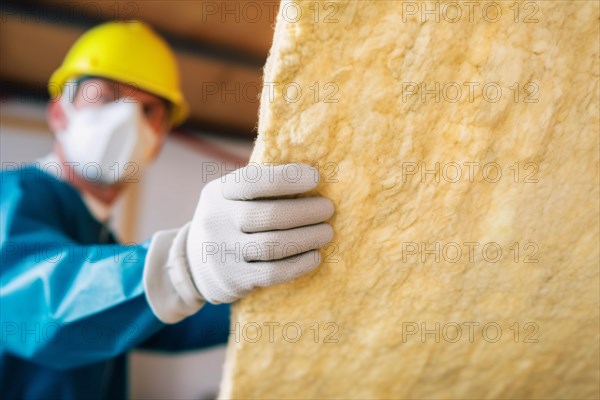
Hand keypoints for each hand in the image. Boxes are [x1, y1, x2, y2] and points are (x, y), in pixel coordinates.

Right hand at [187, 163, 333, 302]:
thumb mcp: (231, 197)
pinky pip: (273, 272)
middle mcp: (217, 220)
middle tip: (328, 209)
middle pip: (270, 215)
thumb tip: (312, 178)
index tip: (316, 177)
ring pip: (274, 245)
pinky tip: (315, 256)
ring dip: (308, 238)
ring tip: (327, 232)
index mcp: (218, 192)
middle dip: (305, 211)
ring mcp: (223, 252)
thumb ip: (261, 187)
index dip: (287, 178)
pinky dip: (299, 264)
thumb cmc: (229, 220)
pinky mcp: (233, 280)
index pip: (253, 181)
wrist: (194, 263)